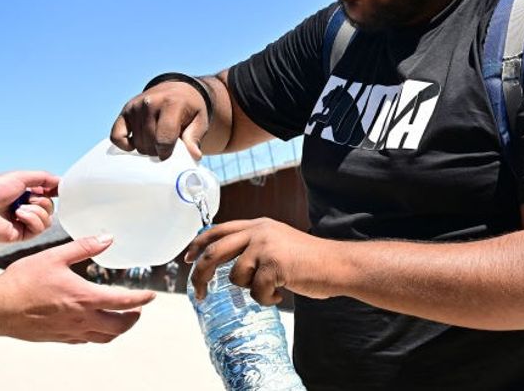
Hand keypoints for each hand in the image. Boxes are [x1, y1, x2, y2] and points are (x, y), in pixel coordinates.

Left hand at [0, 171, 58, 243]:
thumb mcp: (20, 177)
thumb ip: (42, 178)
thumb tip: (60, 181)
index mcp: (24, 194)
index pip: (48, 193)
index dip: (54, 191)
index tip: (58, 188)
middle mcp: (26, 208)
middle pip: (52, 207)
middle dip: (43, 201)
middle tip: (28, 198)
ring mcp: (24, 222)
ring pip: (49, 219)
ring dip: (37, 210)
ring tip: (19, 208)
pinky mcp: (22, 235)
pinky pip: (40, 228)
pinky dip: (32, 219)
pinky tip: (18, 215)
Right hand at [0, 235, 155, 343]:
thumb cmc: (23, 282)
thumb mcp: (55, 256)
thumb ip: (84, 247)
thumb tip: (107, 238)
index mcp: (85, 298)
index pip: (124, 302)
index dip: (142, 299)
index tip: (151, 296)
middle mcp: (81, 319)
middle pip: (119, 327)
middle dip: (133, 319)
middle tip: (138, 309)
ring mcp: (69, 332)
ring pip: (104, 338)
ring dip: (117, 329)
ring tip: (121, 319)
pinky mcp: (57, 338)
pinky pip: (85, 340)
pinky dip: (96, 334)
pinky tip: (92, 324)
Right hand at [111, 80, 207, 157]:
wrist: (177, 89)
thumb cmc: (190, 109)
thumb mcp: (200, 121)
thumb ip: (194, 138)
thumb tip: (193, 155)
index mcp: (171, 103)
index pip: (164, 138)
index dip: (167, 153)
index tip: (171, 154)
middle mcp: (150, 102)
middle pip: (150, 144)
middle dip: (159, 151)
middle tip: (167, 146)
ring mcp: (135, 106)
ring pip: (137, 143)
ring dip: (147, 148)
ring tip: (157, 140)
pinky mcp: (125, 111)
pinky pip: (116, 136)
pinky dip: (124, 144)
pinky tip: (135, 143)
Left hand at [185, 218, 337, 304]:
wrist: (336, 264)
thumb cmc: (308, 260)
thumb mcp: (276, 243)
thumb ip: (253, 247)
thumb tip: (227, 264)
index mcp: (257, 225)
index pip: (217, 230)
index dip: (198, 244)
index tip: (187, 258)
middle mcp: (259, 231)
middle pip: (215, 252)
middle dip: (201, 274)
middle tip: (199, 292)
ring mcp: (266, 246)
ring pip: (237, 277)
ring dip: (251, 290)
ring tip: (271, 289)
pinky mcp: (274, 264)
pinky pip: (256, 292)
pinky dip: (266, 299)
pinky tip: (280, 294)